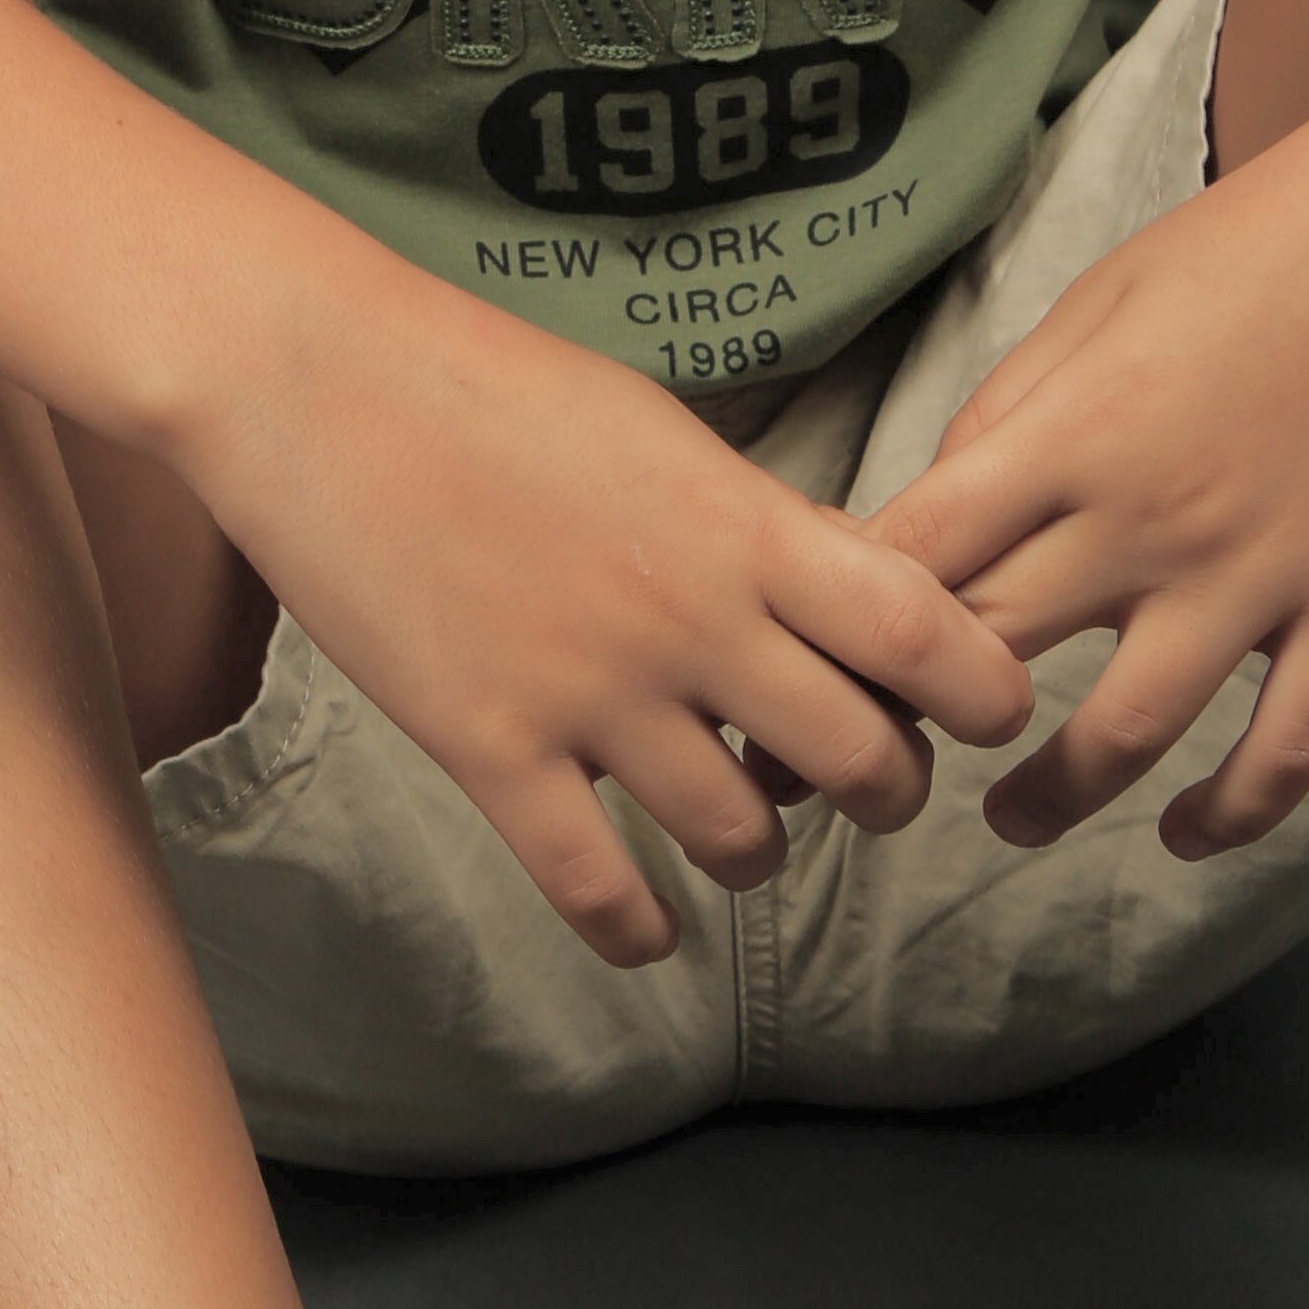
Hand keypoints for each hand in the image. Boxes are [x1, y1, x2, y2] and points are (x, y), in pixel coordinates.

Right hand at [185, 257, 1037, 967]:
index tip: (993, 709)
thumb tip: (843, 586)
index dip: (984, 687)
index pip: (920, 630)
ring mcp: (588, 693)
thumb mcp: (657, 431)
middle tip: (866, 785)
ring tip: (745, 837)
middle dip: (888, 792)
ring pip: (742, 840)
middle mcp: (686, 619)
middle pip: (860, 760)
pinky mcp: (488, 747)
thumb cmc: (487, 383)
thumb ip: (754, 521)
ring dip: (762, 854)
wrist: (315, 379)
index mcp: (740, 525)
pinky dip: (639, 928)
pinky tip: (649, 929)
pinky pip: (594, 885)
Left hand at [864, 91, 1308, 855]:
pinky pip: (1288, 746)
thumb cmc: (1268, 238)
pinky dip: (1232, 812)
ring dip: (1051, 796)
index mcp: (1074, 430)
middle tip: (885, 756)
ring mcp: (1260, 571)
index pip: (915, 560)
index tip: (821, 662)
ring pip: (1125, 733)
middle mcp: (1151, 517)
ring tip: (1013, 818)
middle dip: (917, 721)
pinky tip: (1185, 832)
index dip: (846, 625)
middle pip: (991, 655)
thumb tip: (931, 507)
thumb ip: (1012, 409)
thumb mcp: (1105, 297)